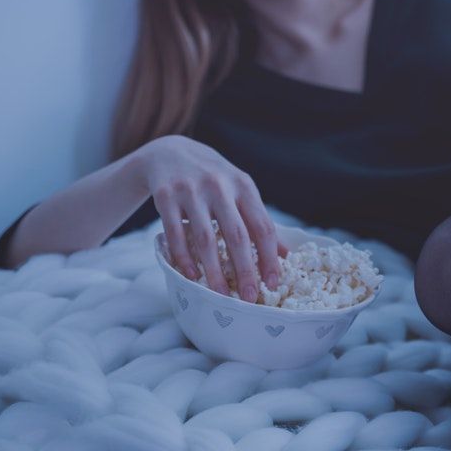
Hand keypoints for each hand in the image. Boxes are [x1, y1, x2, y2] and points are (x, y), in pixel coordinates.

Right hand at [136, 135, 286, 300]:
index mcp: (244, 186)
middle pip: (237, 236)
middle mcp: (220, 187)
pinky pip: (176, 234)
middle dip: (246, 270)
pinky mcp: (166, 196)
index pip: (263, 226)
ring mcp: (191, 191)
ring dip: (214, 271)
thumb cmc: (213, 179)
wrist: (169, 152)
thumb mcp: (239, 190)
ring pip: (206, 239)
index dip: (270, 257)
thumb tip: (284, 254)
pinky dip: (184, 258)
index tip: (273, 282)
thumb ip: (258, 219)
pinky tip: (191, 276)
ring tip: (220, 295)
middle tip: (249, 297)